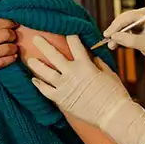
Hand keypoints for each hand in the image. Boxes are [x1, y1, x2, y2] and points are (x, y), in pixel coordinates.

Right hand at [0, 19, 18, 87]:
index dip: (7, 22)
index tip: (13, 23)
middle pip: (3, 34)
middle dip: (12, 34)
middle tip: (14, 36)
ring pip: (5, 48)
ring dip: (13, 47)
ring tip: (15, 48)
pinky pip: (1, 62)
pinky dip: (10, 59)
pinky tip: (13, 58)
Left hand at [28, 35, 144, 143]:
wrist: (112, 114)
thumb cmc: (114, 94)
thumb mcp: (108, 73)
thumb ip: (97, 62)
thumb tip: (90, 55)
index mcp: (84, 64)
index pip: (74, 43)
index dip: (69, 34)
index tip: (64, 29)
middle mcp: (71, 73)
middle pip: (53, 54)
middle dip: (43, 44)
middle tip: (35, 37)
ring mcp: (64, 86)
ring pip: (44, 72)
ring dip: (36, 64)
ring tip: (30, 59)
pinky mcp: (60, 99)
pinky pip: (45, 90)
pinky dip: (38, 84)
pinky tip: (33, 80)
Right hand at [104, 6, 144, 80]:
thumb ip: (129, 40)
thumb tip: (114, 37)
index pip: (129, 16)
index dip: (116, 25)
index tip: (108, 34)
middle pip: (125, 18)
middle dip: (115, 30)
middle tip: (107, 40)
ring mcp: (142, 18)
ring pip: (124, 24)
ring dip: (117, 34)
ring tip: (111, 45)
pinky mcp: (139, 24)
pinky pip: (126, 28)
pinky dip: (121, 36)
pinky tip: (116, 43)